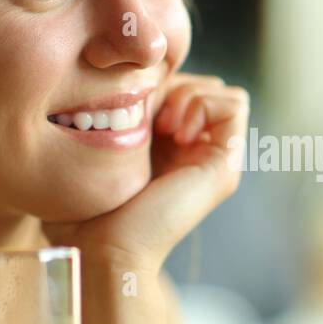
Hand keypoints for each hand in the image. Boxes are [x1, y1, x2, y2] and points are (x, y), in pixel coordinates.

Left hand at [45, 73, 248, 269]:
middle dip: (177, 85)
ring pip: (224, 92)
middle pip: (206, 86)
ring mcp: (216, 160)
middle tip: (148, 113)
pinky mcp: (225, 166)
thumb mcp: (104, 142)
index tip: (129, 102)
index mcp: (171, 147)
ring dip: (190, 94)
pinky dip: (203, 104)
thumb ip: (123, 112)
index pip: (184, 86)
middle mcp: (198, 152)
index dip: (160, 81)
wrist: (101, 247)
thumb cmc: (88, 203)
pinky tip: (174, 130)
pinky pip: (234, 104)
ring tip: (162, 123)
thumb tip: (135, 76)